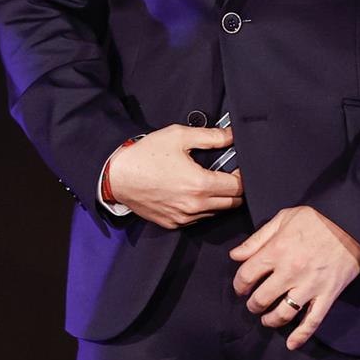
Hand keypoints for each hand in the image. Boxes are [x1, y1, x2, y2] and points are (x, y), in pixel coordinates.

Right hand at [105, 124, 244, 228]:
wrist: (116, 176)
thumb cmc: (145, 155)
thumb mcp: (178, 136)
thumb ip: (211, 136)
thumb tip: (233, 135)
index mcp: (200, 184)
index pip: (238, 187)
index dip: (242, 175)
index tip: (237, 166)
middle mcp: (195, 206)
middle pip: (233, 203)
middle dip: (234, 189)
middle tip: (226, 174)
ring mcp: (184, 218)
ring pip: (217, 212)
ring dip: (219, 200)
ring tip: (208, 183)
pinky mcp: (174, 224)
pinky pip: (198, 219)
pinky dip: (202, 208)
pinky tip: (191, 193)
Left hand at [231, 205, 359, 350]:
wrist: (353, 223)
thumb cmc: (316, 218)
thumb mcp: (282, 219)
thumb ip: (256, 240)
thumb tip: (235, 256)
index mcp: (276, 252)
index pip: (246, 275)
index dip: (239, 284)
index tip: (241, 287)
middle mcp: (290, 272)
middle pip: (261, 298)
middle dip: (253, 304)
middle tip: (253, 304)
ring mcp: (310, 286)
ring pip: (283, 313)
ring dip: (270, 320)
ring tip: (266, 319)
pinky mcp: (328, 295)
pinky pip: (313, 321)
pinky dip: (301, 336)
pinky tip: (291, 344)